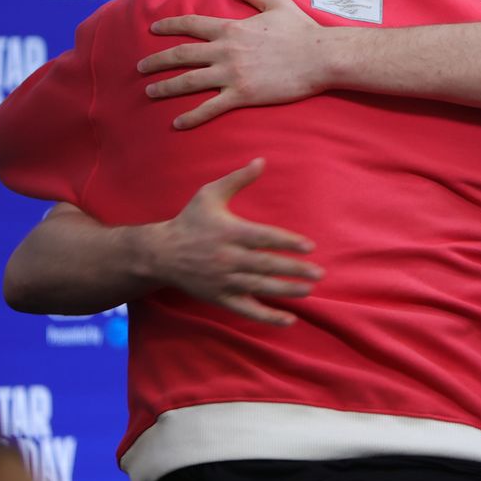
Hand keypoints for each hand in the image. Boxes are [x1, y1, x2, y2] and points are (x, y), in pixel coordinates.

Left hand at [139, 0, 325, 128]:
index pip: (191, 25)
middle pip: (181, 55)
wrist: (321, 57)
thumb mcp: (276, 4)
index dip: (169, 26)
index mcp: (231, 28)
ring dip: (165, 87)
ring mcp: (231, 74)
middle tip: (139, 66)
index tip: (153, 28)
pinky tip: (177, 123)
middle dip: (156, 60)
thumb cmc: (302, 31)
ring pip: (188, 81)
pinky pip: (209, 108)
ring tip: (149, 92)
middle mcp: (225, 51)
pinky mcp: (242, 95)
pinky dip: (191, 117)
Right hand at [142, 158, 321, 325]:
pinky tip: (288, 320)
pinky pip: (246, 310)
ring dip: (286, 291)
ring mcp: (224, 280)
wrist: (161, 253)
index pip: (264, 238)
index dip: (287, 242)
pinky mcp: (220, 297)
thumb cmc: (190, 220)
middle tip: (319, 273)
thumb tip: (262, 161)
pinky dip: (267, 317)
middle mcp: (227, 258)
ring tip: (309, 290)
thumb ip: (237, 179)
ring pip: (259, 287)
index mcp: (229, 232)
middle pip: (266, 265)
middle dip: (294, 270)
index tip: (309, 246)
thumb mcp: (209, 194)